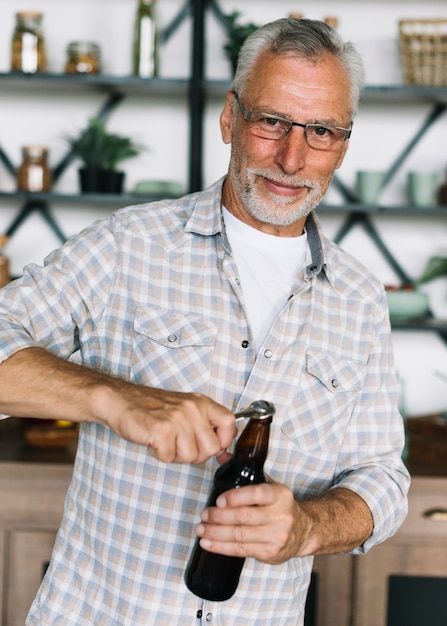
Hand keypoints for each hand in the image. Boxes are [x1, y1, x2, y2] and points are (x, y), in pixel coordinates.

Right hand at [96, 384, 237, 464]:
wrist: (120, 400)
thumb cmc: (150, 407)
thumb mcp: (184, 409)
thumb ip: (204, 426)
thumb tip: (224, 452)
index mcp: (200, 402)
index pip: (229, 422)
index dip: (224, 439)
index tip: (215, 445)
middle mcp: (192, 408)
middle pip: (211, 448)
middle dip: (196, 454)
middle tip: (179, 445)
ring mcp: (178, 419)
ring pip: (191, 456)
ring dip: (175, 455)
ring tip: (164, 440)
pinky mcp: (162, 430)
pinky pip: (169, 457)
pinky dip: (160, 454)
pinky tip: (153, 441)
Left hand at [195, 483, 373, 559]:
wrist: (305, 531)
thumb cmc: (280, 505)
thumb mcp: (269, 485)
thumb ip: (244, 470)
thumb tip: (221, 455)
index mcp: (280, 495)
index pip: (257, 494)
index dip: (235, 497)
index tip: (219, 500)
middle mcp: (280, 516)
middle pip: (244, 517)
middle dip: (219, 517)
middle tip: (203, 514)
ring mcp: (276, 536)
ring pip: (240, 535)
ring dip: (215, 533)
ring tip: (200, 529)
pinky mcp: (270, 553)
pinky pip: (241, 550)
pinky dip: (221, 547)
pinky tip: (207, 543)